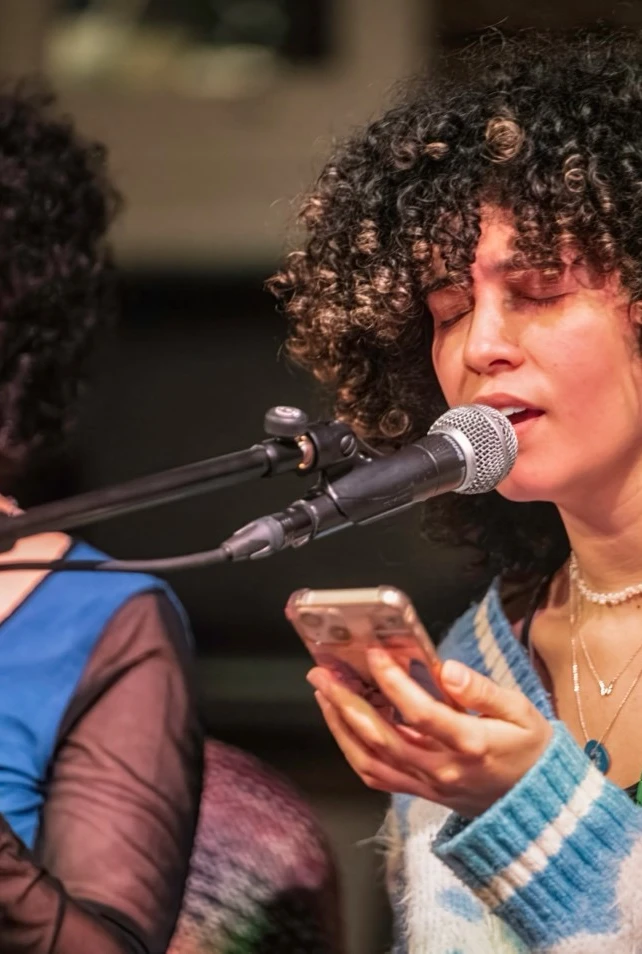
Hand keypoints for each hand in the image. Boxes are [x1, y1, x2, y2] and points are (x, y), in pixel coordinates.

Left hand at [307, 647, 552, 817]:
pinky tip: (341, 724)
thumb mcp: (520, 711)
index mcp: (471, 744)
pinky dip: (352, 750)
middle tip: (323, 673)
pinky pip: (377, 775)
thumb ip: (482, 690)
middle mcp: (442, 768)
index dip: (393, 682)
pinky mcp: (419, 792)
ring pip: (371, 759)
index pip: (421, 713)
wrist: (537, 803)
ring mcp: (427, 785)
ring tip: (324, 693)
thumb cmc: (528, 748)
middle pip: (382, 737)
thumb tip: (446, 669)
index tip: (373, 654)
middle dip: (346, 703)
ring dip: (340, 726)